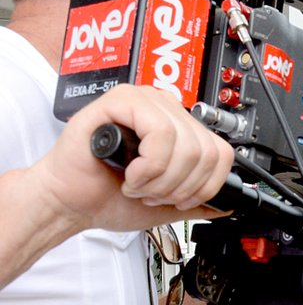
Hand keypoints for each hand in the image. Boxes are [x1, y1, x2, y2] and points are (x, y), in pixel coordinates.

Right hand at [33, 84, 233, 231]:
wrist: (72, 204)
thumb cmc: (109, 196)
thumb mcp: (168, 203)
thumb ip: (200, 201)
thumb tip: (229, 203)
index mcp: (181, 128)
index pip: (221, 151)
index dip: (206, 184)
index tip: (183, 199)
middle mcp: (166, 110)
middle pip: (204, 150)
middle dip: (179, 185)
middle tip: (153, 193)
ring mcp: (145, 101)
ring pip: (184, 143)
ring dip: (160, 178)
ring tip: (137, 184)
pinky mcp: (121, 100)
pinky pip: (158, 131)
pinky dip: (147, 165)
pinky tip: (130, 173)